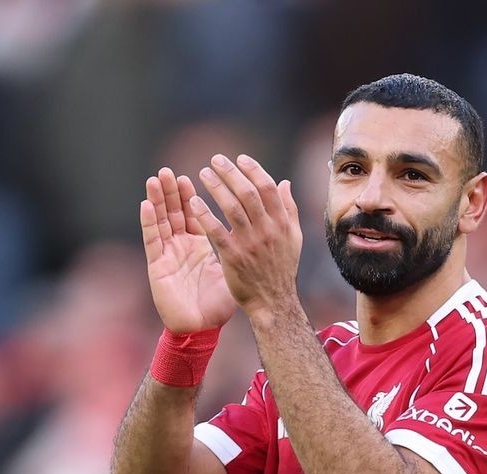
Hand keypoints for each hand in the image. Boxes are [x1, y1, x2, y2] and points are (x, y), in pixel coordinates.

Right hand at [141, 167, 236, 332]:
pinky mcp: (157, 266)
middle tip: (170, 170)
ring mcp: (168, 255)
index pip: (195, 214)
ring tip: (156, 178)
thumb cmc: (218, 303)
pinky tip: (147, 204)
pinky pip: (153, 240)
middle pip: (175, 212)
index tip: (196, 173)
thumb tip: (260, 224)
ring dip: (158, 199)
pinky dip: (149, 222)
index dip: (193, 194)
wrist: (203, 328)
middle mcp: (181, 247)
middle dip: (173, 191)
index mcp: (199, 246)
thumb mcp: (234, 267)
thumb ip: (243, 243)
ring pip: (161, 221)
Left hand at [187, 154, 302, 319]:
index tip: (239, 158)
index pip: (268, 188)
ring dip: (216, 187)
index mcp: (282, 223)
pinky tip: (193, 202)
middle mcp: (268, 230)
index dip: (253, 169)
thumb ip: (289, 209)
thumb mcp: (293, 238)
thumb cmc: (282, 269)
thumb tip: (284, 182)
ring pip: (232, 208)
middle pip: (249, 193)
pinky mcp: (233, 257)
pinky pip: (216, 231)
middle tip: (215, 159)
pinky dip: (205, 214)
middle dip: (231, 173)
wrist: (274, 302)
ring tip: (203, 173)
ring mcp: (250, 244)